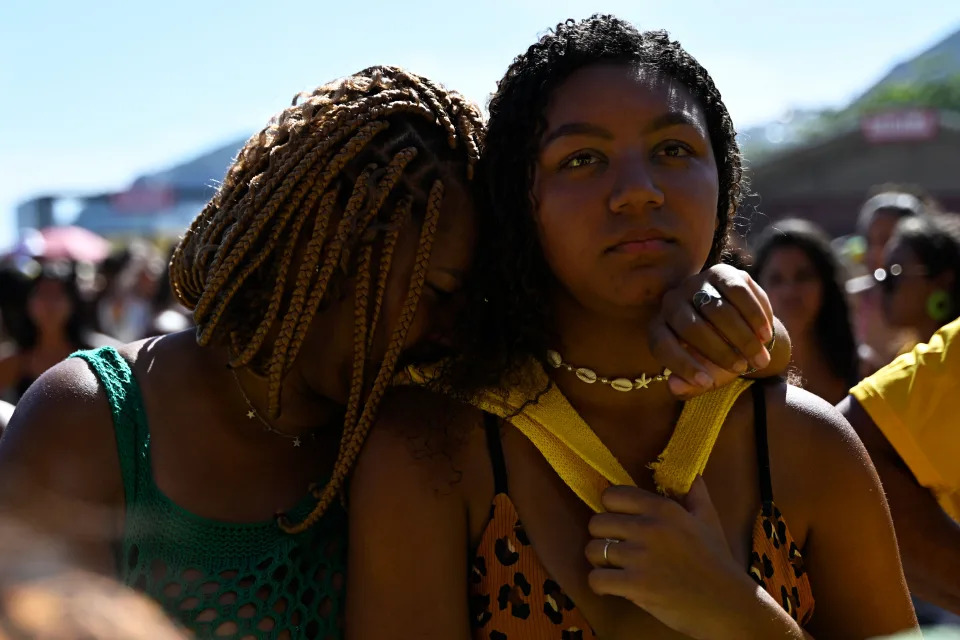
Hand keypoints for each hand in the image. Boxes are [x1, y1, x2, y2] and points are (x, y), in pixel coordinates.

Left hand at [585, 477, 790, 639]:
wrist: (727, 603)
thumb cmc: (717, 562)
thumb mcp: (709, 520)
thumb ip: (695, 494)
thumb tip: (692, 474)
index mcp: (663, 508)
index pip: (612, 496)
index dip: (610, 509)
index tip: (617, 522)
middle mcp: (648, 527)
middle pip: (597, 522)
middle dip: (602, 537)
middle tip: (614, 549)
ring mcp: (640, 556)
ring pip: (593, 551)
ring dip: (599, 562)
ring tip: (613, 568)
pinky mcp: (635, 585)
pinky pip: (596, 579)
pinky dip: (598, 585)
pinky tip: (611, 587)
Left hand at [649, 264, 774, 397]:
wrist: (741, 331)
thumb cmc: (715, 359)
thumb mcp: (702, 376)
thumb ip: (688, 386)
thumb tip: (674, 387)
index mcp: (659, 327)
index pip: (662, 345)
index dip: (683, 365)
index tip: (707, 383)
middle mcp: (672, 302)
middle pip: (691, 326)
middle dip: (719, 351)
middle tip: (741, 368)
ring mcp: (696, 283)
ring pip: (717, 309)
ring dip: (742, 337)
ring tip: (759, 357)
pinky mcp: (723, 273)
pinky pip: (739, 292)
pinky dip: (754, 316)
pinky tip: (765, 335)